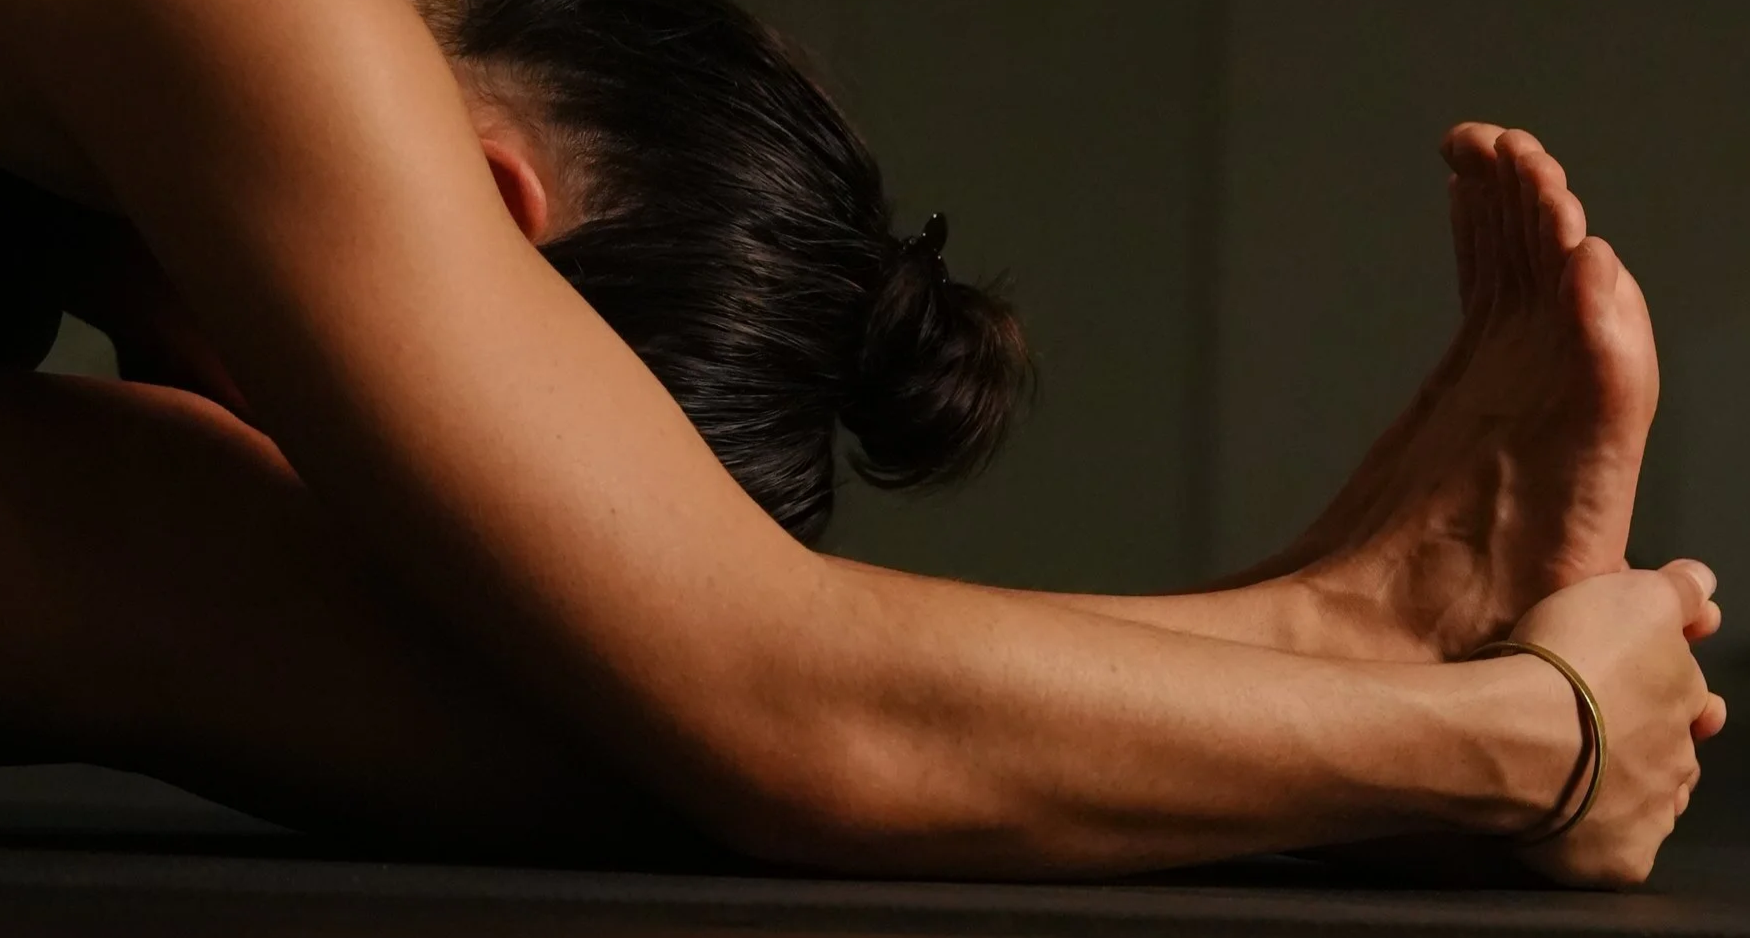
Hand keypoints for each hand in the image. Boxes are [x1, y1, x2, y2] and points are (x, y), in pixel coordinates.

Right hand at [1506, 560, 1723, 886]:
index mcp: (1684, 696)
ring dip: (1625, 790)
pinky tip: (1564, 822)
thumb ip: (1675, 590)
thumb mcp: (1629, 595)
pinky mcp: (1615, 862)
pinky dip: (1593, 839)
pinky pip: (1612, 852)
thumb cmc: (1566, 663)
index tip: (1632, 675)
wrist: (1512, 738)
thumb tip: (1704, 583)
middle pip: (1671, 750)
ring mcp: (1651, 816)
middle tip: (1599, 726)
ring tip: (1577, 773)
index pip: (1687, 691)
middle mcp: (1679, 760)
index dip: (1660, 681)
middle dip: (1648, 741)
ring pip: (1648, 802)